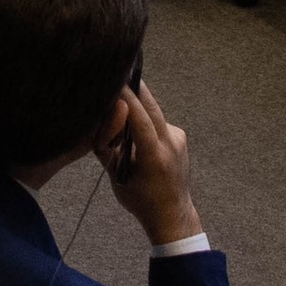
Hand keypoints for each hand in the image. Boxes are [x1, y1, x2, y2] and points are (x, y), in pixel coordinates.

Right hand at [97, 82, 204, 243]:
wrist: (172, 213)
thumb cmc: (140, 199)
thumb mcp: (116, 178)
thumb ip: (108, 147)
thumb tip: (104, 117)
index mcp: (155, 157)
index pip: (141, 119)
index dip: (128, 98)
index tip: (115, 81)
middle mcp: (171, 144)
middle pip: (152, 107)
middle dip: (135, 88)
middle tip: (119, 72)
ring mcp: (179, 139)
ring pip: (154, 112)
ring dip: (138, 106)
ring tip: (120, 106)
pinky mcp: (181, 136)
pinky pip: (158, 121)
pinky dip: (146, 119)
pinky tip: (136, 130)